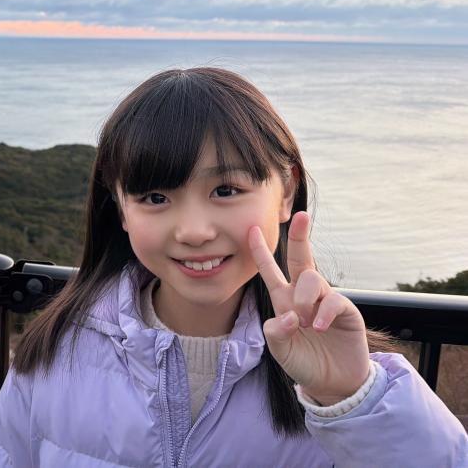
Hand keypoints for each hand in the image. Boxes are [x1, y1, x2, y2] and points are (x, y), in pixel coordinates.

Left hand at [248, 212, 370, 404]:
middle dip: (300, 236)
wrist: (332, 384)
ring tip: (305, 323)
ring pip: (312, 279)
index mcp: (284, 300)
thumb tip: (289, 315)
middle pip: (300, 258)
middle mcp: (304, 295)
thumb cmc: (303, 362)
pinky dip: (323, 312)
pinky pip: (334, 300)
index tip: (252, 229)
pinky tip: (319, 327)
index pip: (270, 271)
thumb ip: (276, 332)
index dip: (261, 251)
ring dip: (304, 299)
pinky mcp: (347, 311)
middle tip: (301, 216)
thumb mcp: (280, 350)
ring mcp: (326, 301)